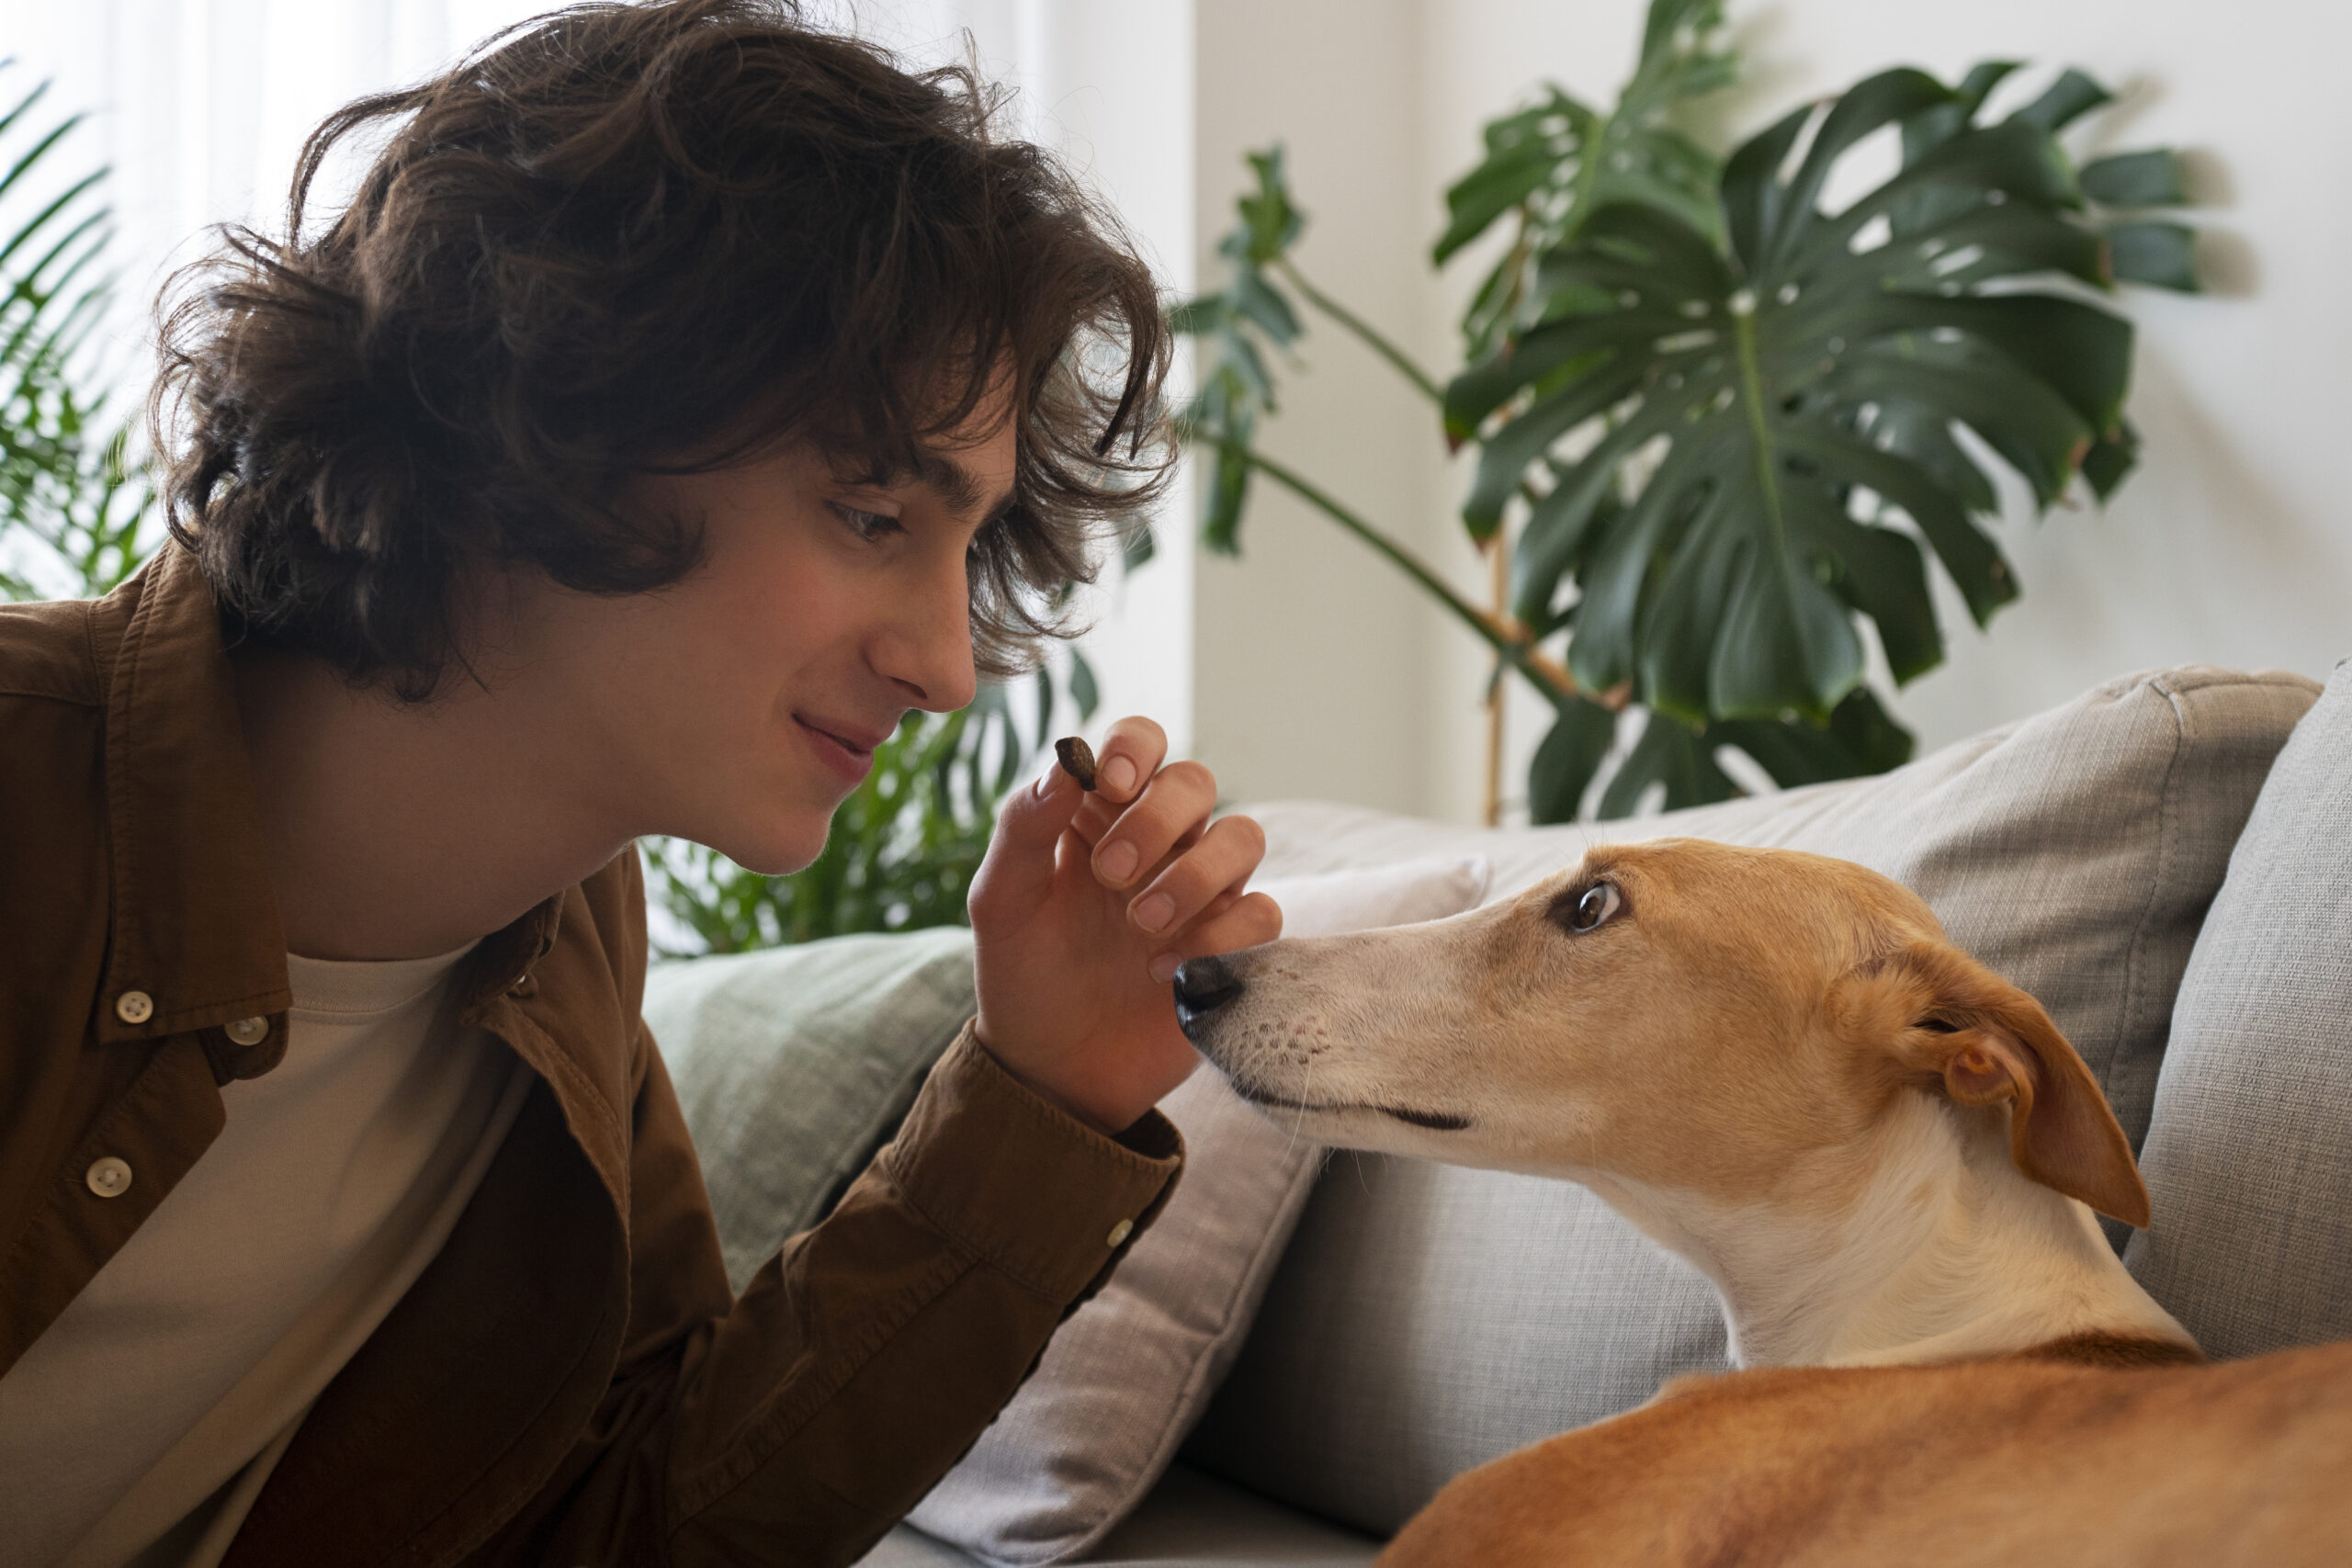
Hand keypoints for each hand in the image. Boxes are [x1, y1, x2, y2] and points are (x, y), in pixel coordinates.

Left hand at [968, 716, 1280, 1133]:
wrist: (1049, 1068)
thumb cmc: (1023, 973)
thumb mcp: (1001, 897)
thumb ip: (1025, 823)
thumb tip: (1067, 761)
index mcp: (1101, 813)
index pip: (1140, 741)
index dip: (1136, 746)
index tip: (1111, 783)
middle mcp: (1160, 841)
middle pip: (1196, 782)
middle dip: (1157, 820)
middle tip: (1110, 875)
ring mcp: (1203, 892)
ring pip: (1243, 837)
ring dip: (1196, 873)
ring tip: (1140, 924)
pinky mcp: (1232, 947)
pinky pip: (1261, 914)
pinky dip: (1218, 937)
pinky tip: (1162, 971)